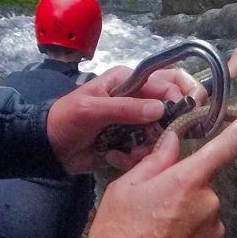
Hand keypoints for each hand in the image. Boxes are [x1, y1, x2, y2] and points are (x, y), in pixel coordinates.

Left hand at [46, 64, 205, 173]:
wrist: (50, 148)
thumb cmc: (66, 120)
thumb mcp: (92, 110)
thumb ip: (125, 108)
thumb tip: (161, 109)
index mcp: (127, 80)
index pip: (164, 80)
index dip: (180, 93)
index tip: (187, 110)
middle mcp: (136, 98)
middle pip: (170, 104)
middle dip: (172, 121)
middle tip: (170, 134)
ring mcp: (135, 121)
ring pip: (162, 130)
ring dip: (151, 143)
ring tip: (132, 152)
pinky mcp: (131, 142)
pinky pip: (147, 148)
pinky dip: (137, 155)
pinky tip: (118, 158)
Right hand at [83, 106, 236, 237]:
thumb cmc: (119, 233)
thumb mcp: (127, 186)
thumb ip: (156, 160)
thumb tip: (173, 141)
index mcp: (188, 181)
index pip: (224, 146)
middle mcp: (209, 203)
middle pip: (200, 183)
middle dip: (181, 188)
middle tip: (151, 206)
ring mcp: (214, 231)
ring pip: (201, 210)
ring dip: (184, 214)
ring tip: (154, 232)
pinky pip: (204, 233)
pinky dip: (188, 235)